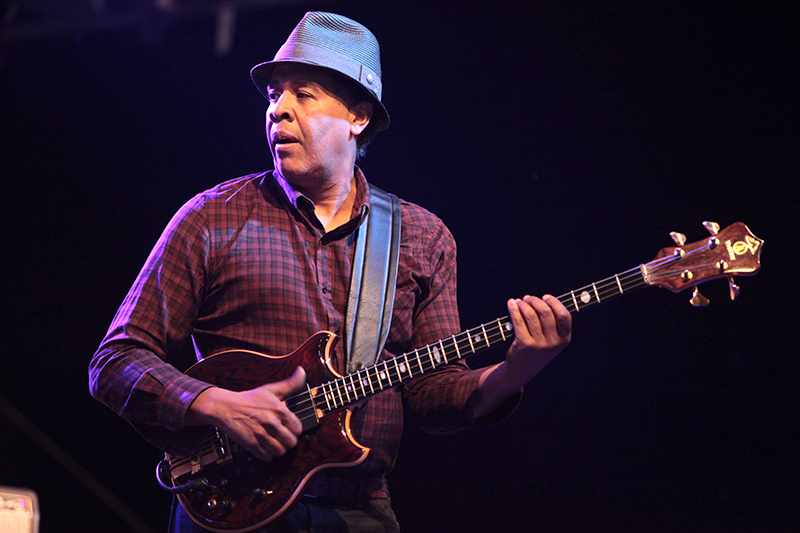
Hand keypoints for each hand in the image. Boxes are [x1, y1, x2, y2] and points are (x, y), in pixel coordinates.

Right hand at [186, 366, 306, 461]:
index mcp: (278, 409)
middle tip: (283, 436)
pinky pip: (267, 457)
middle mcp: (270, 423)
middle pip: (291, 443)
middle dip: (288, 440)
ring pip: (280, 452)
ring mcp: (260, 435)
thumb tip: (302, 372)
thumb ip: (291, 383)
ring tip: (275, 442)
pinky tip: (266, 446)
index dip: (295, 429)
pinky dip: (267, 454)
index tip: (290, 427)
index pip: (298, 428)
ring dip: (279, 448)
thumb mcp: (271, 389)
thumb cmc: (250, 399)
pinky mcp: (251, 444)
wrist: (226, 407)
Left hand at [474, 295, 571, 417]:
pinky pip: (518, 320)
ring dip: (523, 304)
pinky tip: (511, 304)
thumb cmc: (536, 349)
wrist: (521, 370)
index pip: (564, 315)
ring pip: (531, 315)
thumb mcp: (551, 340)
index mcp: (564, 340)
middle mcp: (553, 343)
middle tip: (528, 298)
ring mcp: (539, 344)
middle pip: (546, 312)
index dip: (554, 303)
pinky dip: (514, 309)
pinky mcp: (524, 344)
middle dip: (535, 300)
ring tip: (519, 302)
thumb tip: (544, 299)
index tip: (545, 297)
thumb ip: (552, 323)